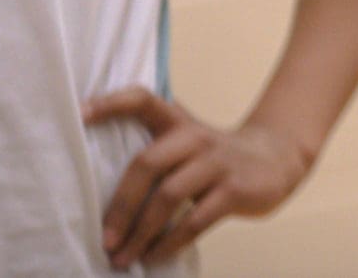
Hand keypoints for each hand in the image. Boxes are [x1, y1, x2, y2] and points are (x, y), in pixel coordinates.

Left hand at [83, 88, 309, 268]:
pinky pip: (194, 221)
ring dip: (140, 232)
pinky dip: (169, 243)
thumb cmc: (215, 158)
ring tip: (121, 258)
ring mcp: (218, 162)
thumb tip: (91, 182)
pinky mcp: (235, 189)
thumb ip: (153, 149)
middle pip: (147, 164)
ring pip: (168, 196)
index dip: (112, 103)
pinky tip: (154, 257)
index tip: (79, 115)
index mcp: (178, 122)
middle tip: (103, 239)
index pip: (143, 100)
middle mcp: (196, 137)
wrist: (278, 159)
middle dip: (120, 207)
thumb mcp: (188, 141)